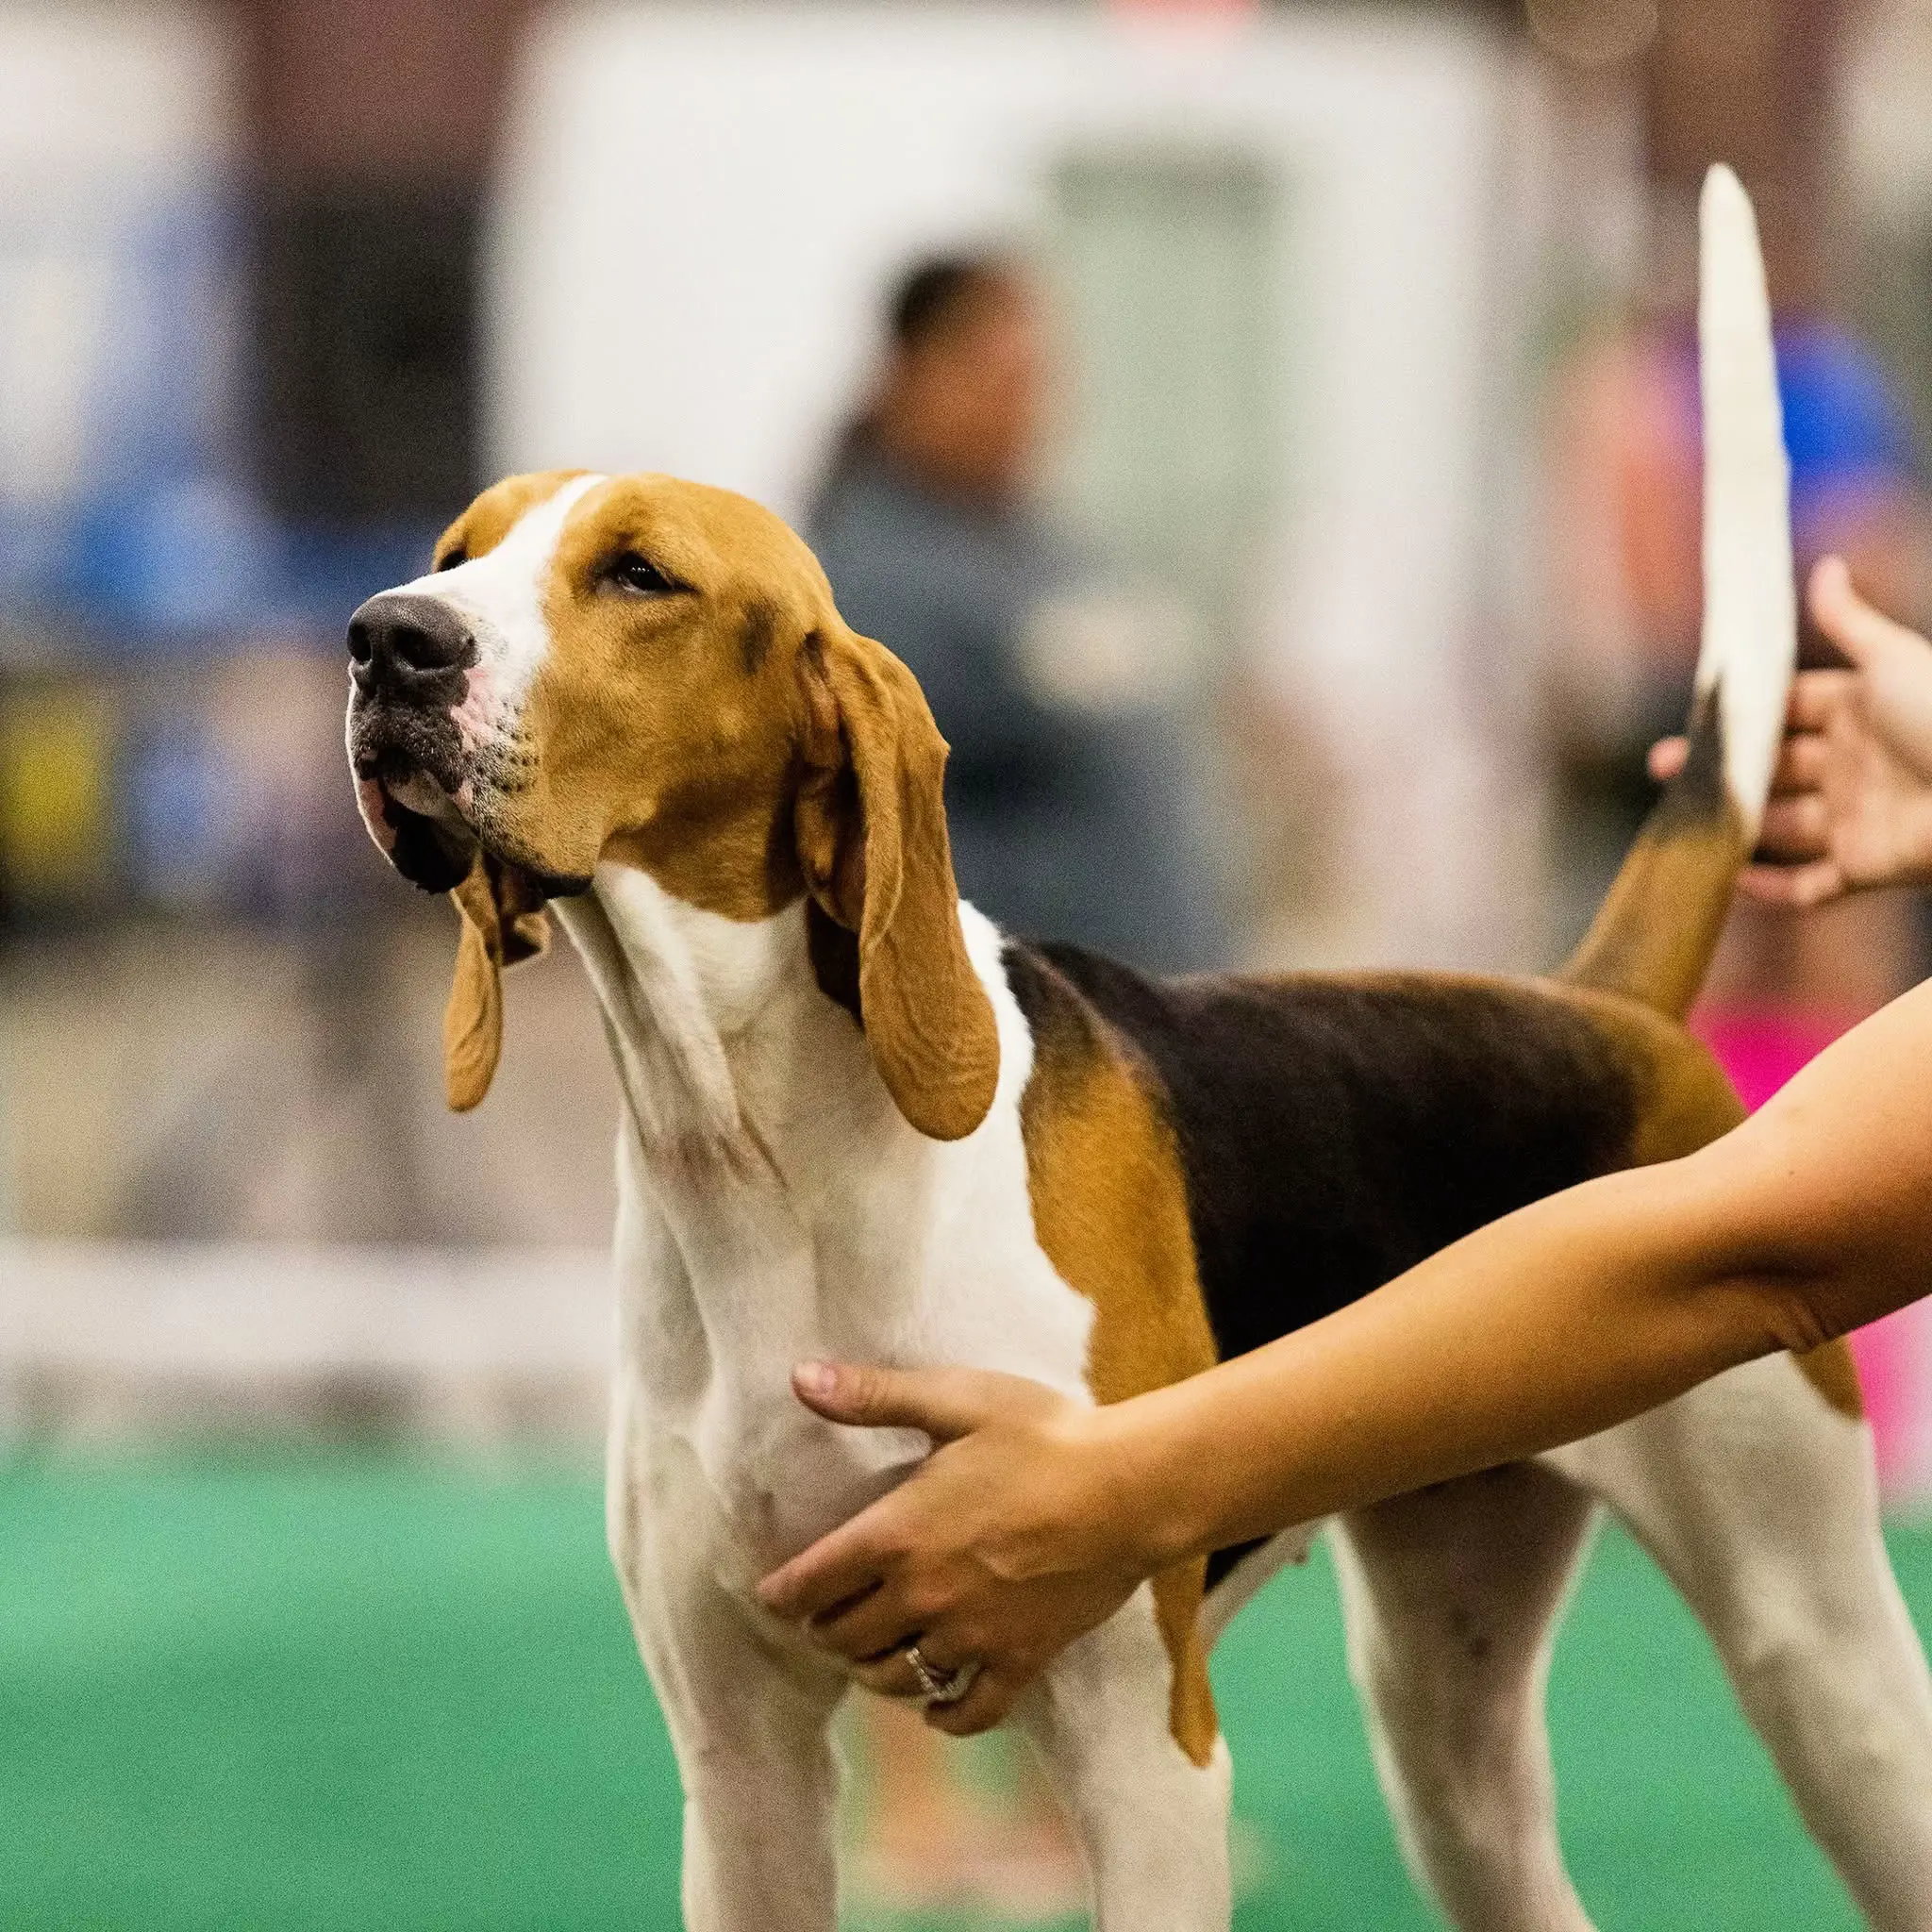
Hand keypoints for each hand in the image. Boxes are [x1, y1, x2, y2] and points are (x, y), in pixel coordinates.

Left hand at [756, 1363, 1162, 1734]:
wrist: (1131, 1488)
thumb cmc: (1044, 1436)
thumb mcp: (955, 1400)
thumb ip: (875, 1396)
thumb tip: (800, 1378)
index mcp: (898, 1534)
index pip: (812, 1582)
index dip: (782, 1593)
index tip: (772, 1594)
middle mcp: (925, 1596)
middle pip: (844, 1638)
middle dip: (825, 1629)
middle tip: (825, 1614)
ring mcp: (973, 1637)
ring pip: (895, 1679)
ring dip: (871, 1670)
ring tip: (869, 1652)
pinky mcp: (1021, 1660)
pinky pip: (970, 1712)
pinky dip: (943, 1715)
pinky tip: (933, 1705)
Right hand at [1650, 556, 1931, 905]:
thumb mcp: (1890, 659)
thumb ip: (1848, 620)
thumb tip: (1823, 565)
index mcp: (1860, 713)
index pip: (1789, 711)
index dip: (1743, 715)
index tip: (1692, 719)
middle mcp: (1854, 767)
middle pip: (1773, 769)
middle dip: (1721, 771)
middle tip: (1663, 770)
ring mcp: (1857, 820)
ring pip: (1780, 827)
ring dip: (1733, 826)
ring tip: (1681, 820)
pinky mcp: (1864, 869)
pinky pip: (1808, 888)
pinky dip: (1767, 890)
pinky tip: (1725, 879)